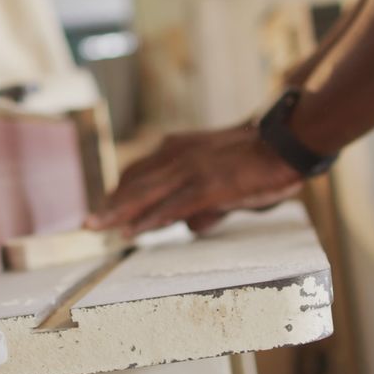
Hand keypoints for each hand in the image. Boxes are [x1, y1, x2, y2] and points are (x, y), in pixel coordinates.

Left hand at [84, 123, 303, 236]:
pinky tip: (132, 232)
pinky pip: (171, 206)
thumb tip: (191, 225)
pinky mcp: (207, 185)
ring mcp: (191, 170)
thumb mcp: (222, 175)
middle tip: (88, 224)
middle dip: (109, 205)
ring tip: (96, 229)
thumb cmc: (258, 159)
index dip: (118, 191)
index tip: (104, 208)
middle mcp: (178, 155)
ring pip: (145, 194)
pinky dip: (149, 220)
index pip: (138, 170)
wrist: (285, 141)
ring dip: (118, 214)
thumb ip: (203, 200)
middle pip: (133, 182)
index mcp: (179, 147)